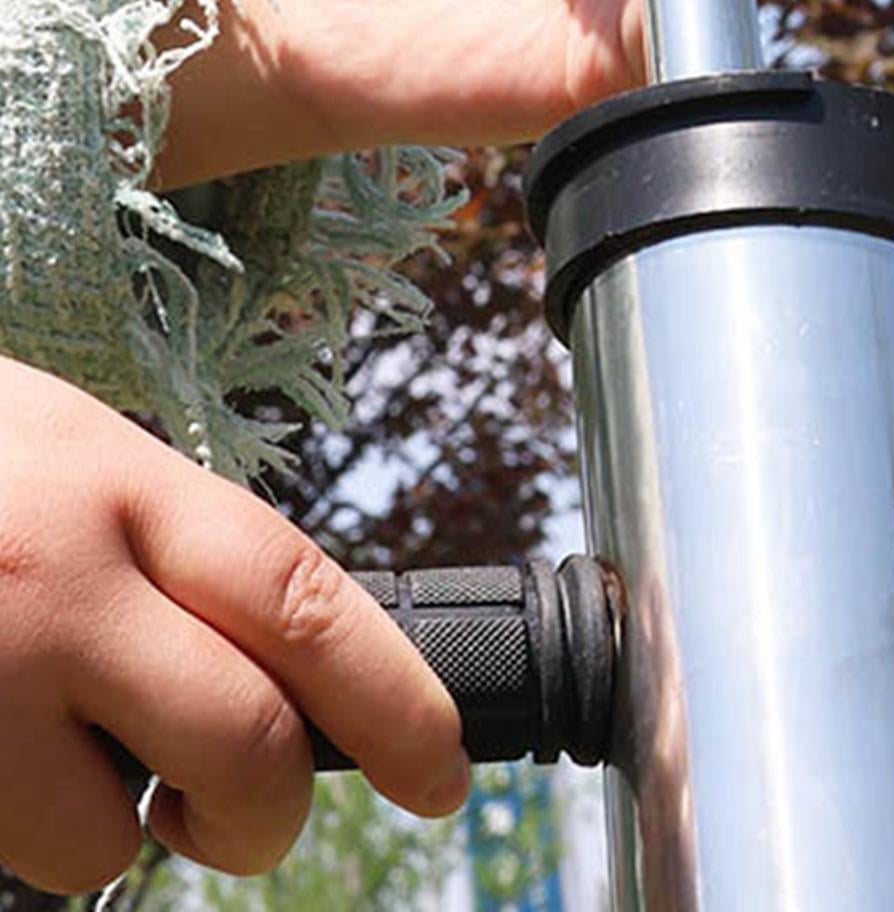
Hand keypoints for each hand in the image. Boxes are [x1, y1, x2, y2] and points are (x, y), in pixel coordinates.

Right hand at [0, 360, 466, 892]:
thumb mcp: (76, 451)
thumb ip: (179, 545)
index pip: (304, 602)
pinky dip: (25, 829)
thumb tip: (290, 653)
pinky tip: (4, 751)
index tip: (445, 773)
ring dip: (118, 832)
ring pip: (99, 847)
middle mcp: (53, 584)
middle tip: (250, 813)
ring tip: (75, 759)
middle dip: (267, 812)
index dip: (397, 703)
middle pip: (241, 745)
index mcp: (122, 485)